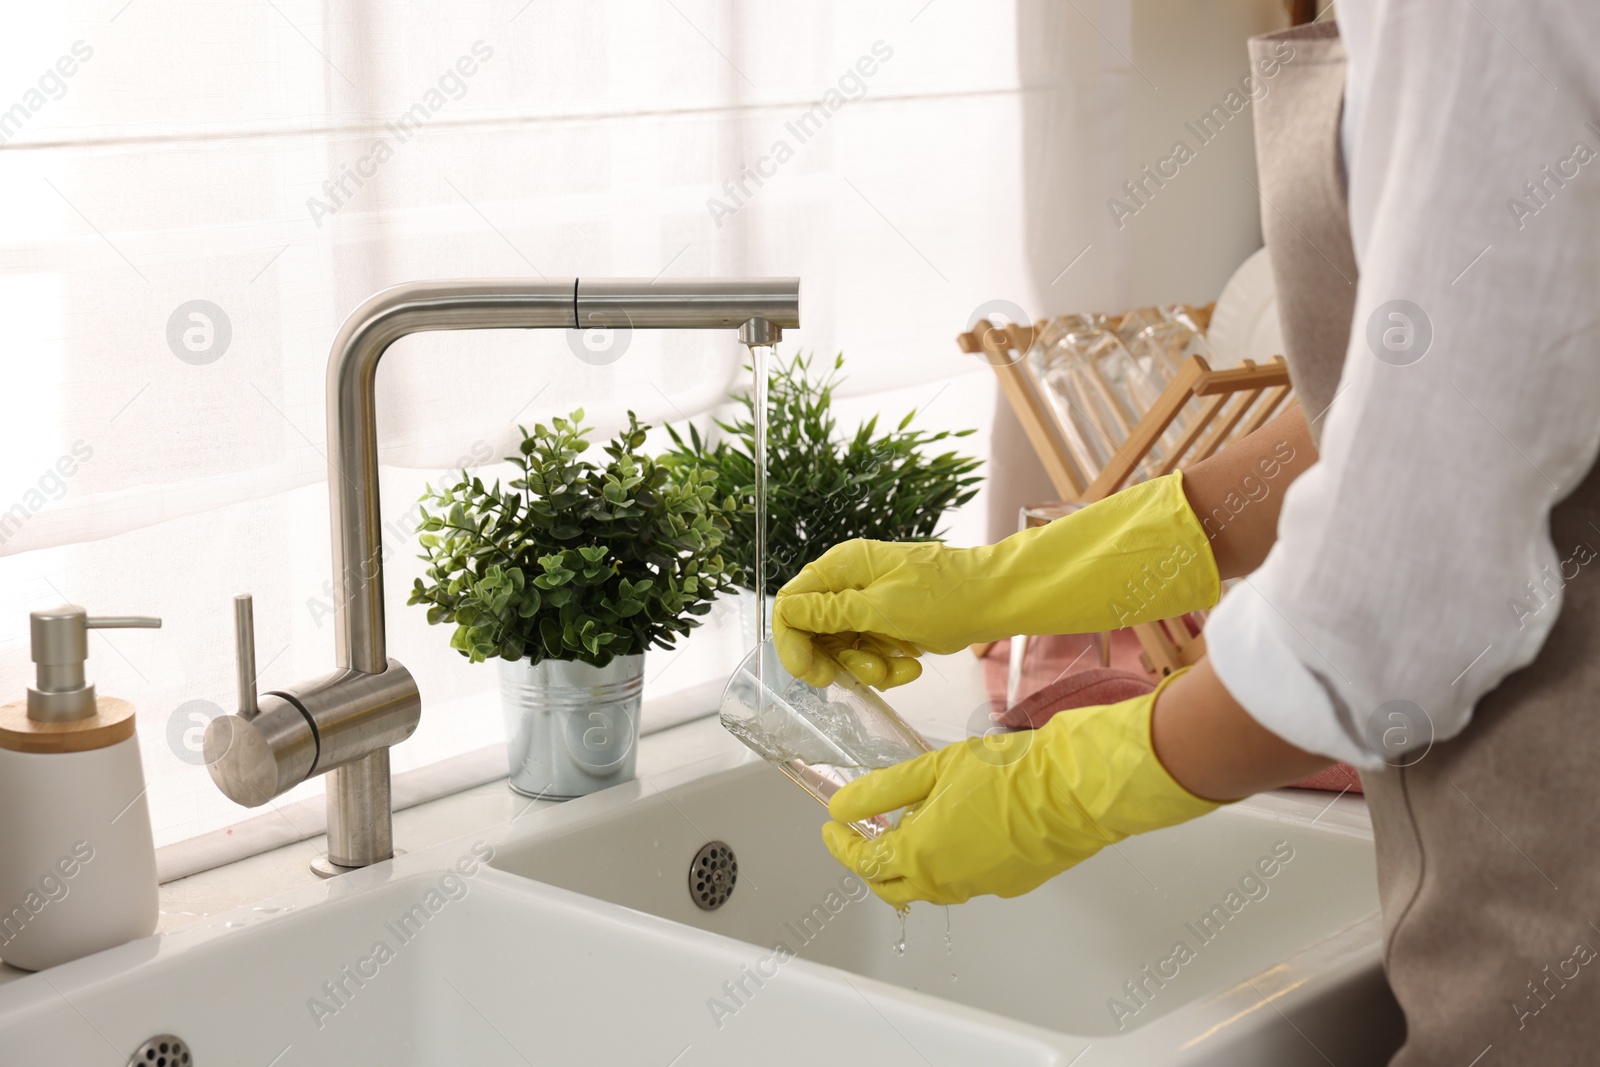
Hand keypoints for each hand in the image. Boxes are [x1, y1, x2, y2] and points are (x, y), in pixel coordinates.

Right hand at [773, 471, 1219, 688]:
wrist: (995, 600)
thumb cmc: (944, 598)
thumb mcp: (881, 610)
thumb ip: (830, 613)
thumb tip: (787, 612)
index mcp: (842, 567)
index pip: (790, 606)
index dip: (793, 644)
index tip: (813, 675)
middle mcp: (850, 581)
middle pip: (815, 632)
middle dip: (840, 660)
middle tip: (864, 677)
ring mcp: (869, 602)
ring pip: (843, 648)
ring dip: (869, 667)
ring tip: (899, 668)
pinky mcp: (887, 622)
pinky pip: (870, 652)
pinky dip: (888, 665)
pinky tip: (912, 665)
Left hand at [821, 671, 1220, 907]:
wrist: (1072, 791)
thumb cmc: (1007, 772)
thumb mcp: (933, 769)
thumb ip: (882, 790)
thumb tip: (840, 805)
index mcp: (920, 854)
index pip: (864, 862)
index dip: (841, 845)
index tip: (833, 827)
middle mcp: (945, 882)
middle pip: (891, 886)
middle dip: (870, 863)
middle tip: (865, 833)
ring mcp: (978, 887)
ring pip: (929, 886)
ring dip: (910, 863)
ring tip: (912, 823)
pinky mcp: (1007, 884)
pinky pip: (963, 880)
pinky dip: (946, 862)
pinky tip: (956, 830)